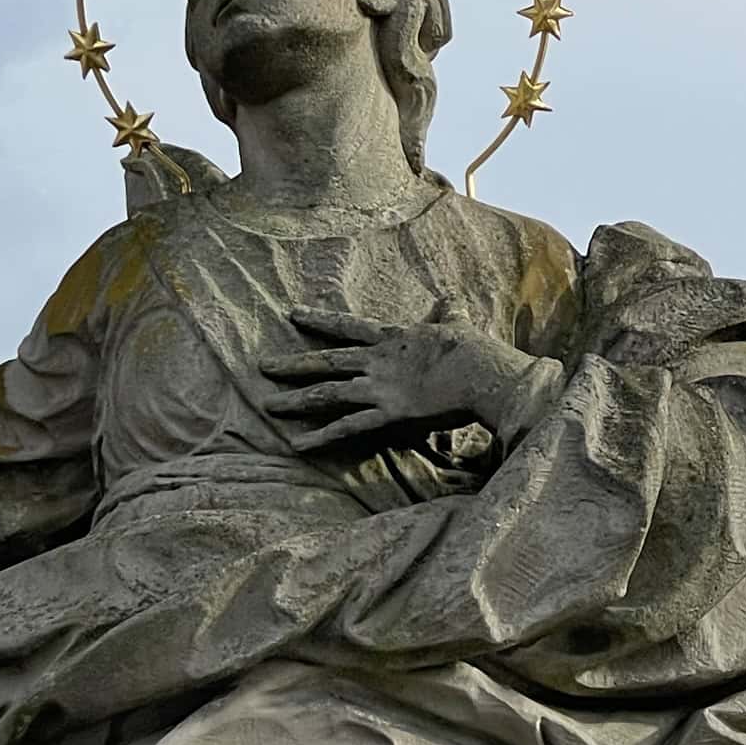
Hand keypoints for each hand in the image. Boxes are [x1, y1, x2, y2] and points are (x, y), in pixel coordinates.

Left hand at [261, 309, 559, 453]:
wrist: (483, 371)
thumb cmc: (474, 349)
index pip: (347, 326)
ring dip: (296, 400)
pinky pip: (348, 427)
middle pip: (326, 361)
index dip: (319, 319)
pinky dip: (322, 437)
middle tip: (262, 366)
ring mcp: (379, 387)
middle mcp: (377, 361)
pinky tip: (298, 445)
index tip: (292, 313)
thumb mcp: (456, 324)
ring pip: (327, 392)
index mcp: (391, 338)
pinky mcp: (388, 412)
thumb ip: (446, 314)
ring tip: (266, 405)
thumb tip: (449, 299)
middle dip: (292, 363)